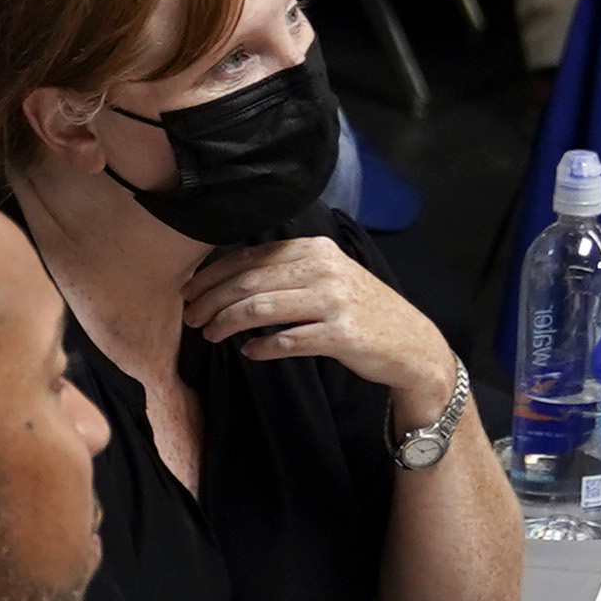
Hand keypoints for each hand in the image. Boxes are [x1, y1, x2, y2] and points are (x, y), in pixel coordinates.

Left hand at [182, 236, 449, 414]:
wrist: (411, 343)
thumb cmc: (361, 309)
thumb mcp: (328, 275)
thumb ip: (287, 270)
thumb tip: (229, 277)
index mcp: (315, 248)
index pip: (250, 257)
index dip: (212, 276)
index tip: (190, 293)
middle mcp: (323, 268)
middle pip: (249, 282)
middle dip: (211, 301)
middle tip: (191, 318)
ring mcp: (334, 301)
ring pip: (261, 309)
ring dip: (227, 323)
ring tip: (211, 335)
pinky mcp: (341, 334)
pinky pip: (288, 340)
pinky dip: (263, 347)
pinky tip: (249, 352)